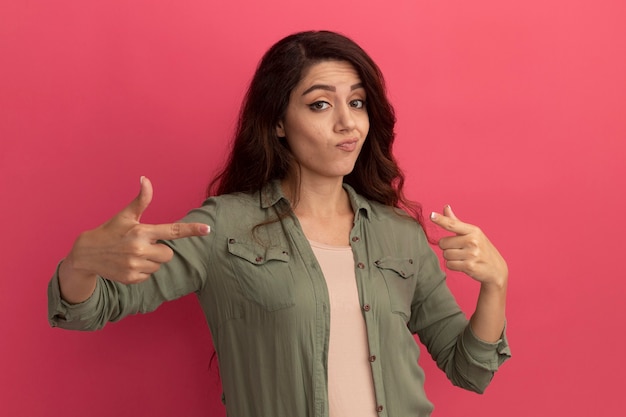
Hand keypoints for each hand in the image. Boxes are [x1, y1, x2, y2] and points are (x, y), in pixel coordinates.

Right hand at [64, 177, 209, 284]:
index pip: (172, 231)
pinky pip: (148, 276)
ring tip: (132, 254)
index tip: (207, 229)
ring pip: (158, 266)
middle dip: (159, 250)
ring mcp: (135, 265)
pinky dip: (142, 271)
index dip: (191, 230)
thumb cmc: (110, 231)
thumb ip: (141, 200)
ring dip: (150, 261)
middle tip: (142, 245)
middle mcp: (140, 249)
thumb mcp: (126, 215)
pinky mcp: (131, 278)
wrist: (86, 254)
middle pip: (168, 254)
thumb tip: (145, 178)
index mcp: (142, 231)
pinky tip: (128, 264)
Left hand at [430, 205, 507, 287]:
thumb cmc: (482, 248)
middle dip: (447, 247)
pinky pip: (449, 265)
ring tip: (462, 257)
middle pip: (443, 243)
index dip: (441, 220)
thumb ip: (456, 222)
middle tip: (459, 250)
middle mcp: (473, 241)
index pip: (453, 224)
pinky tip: (463, 264)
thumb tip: (446, 207)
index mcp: (473, 230)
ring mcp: (472, 254)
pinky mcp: (469, 266)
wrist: (496, 269)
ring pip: (445, 255)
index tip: (431, 215)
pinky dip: (453, 266)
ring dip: (450, 258)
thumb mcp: (472, 233)